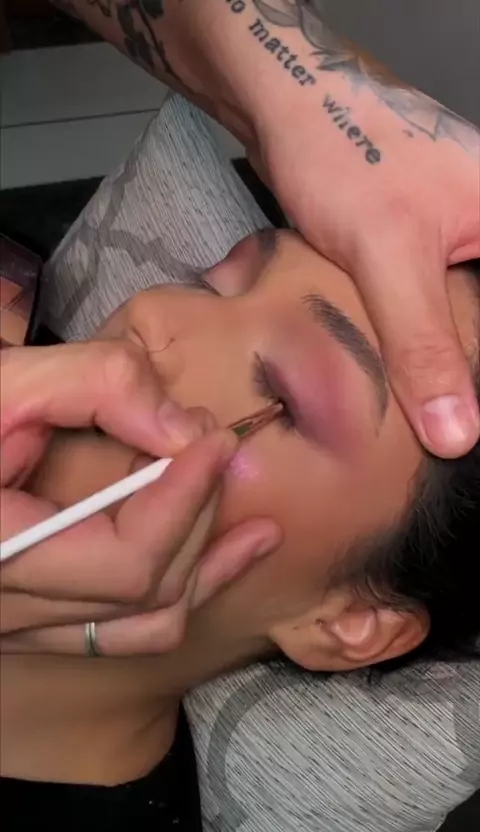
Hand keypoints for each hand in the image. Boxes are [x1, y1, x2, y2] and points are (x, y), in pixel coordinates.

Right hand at [1, 343, 279, 653]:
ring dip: (205, 568)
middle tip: (220, 447)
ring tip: (258, 527)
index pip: (123, 560)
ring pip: (143, 625)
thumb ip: (96, 386)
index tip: (215, 437)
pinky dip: (180, 591)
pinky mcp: (36, 617)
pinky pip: (124, 629)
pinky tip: (225, 557)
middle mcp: (5, 610)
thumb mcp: (2, 384)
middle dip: (197, 515)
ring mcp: (21, 625)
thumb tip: (184, 428)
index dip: (182, 498)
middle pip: (143, 590)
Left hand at [250, 20, 479, 458]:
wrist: (287, 106)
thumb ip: (424, 345)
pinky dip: (415, 339)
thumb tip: (456, 434)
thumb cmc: (345, 154)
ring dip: (441, 363)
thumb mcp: (390, 255)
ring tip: (421, 412)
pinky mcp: (422, 248)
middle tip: (440, 426)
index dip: (478, 372)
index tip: (463, 419)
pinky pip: (432, 307)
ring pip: (462, 320)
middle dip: (464, 373)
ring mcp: (460, 238)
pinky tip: (396, 371)